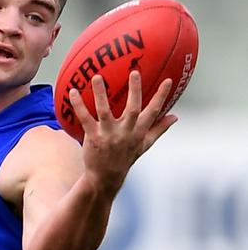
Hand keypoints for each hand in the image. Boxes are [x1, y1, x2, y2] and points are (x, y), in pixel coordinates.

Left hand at [69, 71, 177, 193]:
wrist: (106, 177)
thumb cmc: (126, 158)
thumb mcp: (144, 145)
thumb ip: (159, 129)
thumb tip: (175, 116)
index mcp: (139, 132)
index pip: (154, 112)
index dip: (161, 96)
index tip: (168, 80)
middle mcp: (125, 132)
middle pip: (133, 109)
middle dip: (135, 91)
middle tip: (135, 72)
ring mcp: (108, 135)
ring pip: (105, 111)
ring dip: (100, 93)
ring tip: (97, 77)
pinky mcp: (93, 137)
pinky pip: (85, 119)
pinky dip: (78, 105)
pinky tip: (72, 92)